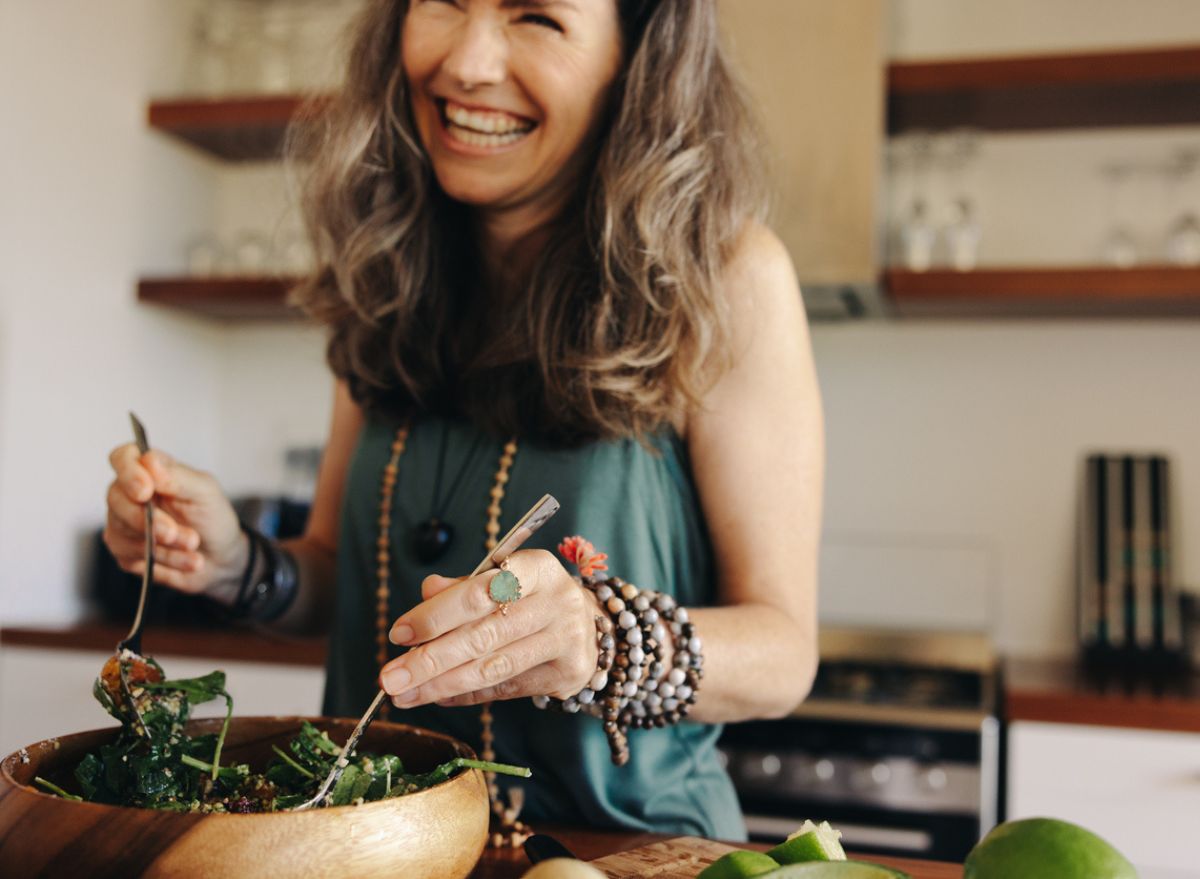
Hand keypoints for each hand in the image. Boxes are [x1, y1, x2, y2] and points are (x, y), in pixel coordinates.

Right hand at [103, 444, 245, 596]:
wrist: (220, 556)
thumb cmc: (211, 516)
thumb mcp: (205, 492)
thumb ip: (178, 476)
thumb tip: (149, 461)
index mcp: (150, 471)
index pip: (123, 458)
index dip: (129, 473)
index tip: (146, 492)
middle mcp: (130, 494)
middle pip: (116, 500)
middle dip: (150, 521)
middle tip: (178, 533)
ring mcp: (123, 523)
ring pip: (123, 533)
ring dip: (164, 546)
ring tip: (194, 549)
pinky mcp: (125, 551)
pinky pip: (131, 557)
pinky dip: (165, 561)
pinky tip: (187, 561)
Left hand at [379, 549, 599, 707]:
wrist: (587, 624)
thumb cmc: (531, 597)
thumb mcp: (501, 579)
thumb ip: (463, 587)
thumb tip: (426, 590)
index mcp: (538, 567)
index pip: (481, 591)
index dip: (437, 614)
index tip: (399, 634)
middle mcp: (558, 601)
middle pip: (484, 634)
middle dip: (430, 659)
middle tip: (389, 677)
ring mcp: (566, 639)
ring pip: (493, 667)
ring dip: (441, 684)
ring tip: (404, 694)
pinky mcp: (567, 673)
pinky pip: (505, 688)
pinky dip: (466, 694)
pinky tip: (437, 697)